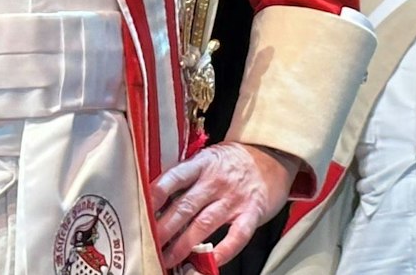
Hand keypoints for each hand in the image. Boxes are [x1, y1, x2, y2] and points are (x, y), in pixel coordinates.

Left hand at [149, 141, 296, 266]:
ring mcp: (235, 197)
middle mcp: (217, 180)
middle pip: (185, 206)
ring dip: (183, 245)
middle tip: (149, 244)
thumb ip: (188, 177)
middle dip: (163, 229)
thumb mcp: (209, 159)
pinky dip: (223, 251)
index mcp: (203, 164)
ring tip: (168, 259)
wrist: (274, 155)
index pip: (174, 179)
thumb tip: (158, 203)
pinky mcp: (252, 212)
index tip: (140, 213)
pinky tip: (210, 261)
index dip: (155, 196)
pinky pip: (237, 236)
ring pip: (204, 224)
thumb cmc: (234, 161)